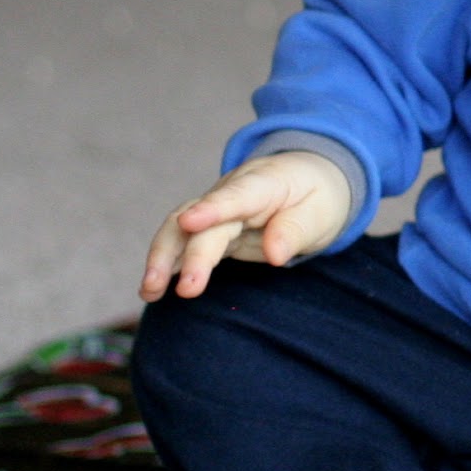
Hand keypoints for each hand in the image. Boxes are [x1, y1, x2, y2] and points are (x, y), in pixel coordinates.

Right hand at [141, 151, 351, 301]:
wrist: (308, 179)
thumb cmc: (317, 196)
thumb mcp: (321, 212)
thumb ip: (296, 231)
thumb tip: (275, 255)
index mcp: (265, 183)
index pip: (236, 196)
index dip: (211, 209)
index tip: (189, 222)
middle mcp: (232, 194)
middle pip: (205, 223)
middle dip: (192, 256)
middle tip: (186, 291)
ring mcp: (218, 212)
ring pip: (180, 230)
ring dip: (163, 259)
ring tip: (149, 291)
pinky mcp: (212, 230)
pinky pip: (184, 245)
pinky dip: (168, 264)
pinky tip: (152, 289)